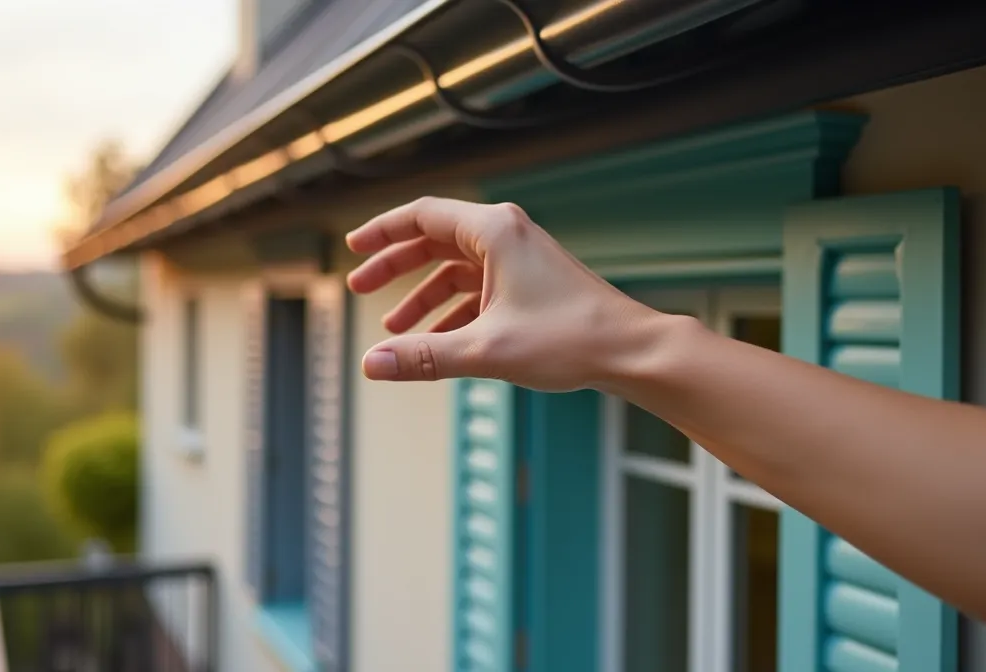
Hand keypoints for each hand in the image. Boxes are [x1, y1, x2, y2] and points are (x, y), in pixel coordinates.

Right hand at [345, 197, 673, 391]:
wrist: (631, 351)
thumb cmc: (571, 339)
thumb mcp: (486, 350)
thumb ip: (424, 356)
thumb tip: (372, 364)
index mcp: (494, 231)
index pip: (422, 215)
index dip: (382, 231)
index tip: (354, 248)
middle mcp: (506, 236)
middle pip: (434, 240)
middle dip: (395, 265)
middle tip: (360, 287)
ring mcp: (520, 259)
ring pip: (455, 269)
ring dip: (423, 296)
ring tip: (395, 329)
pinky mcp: (531, 284)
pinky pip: (477, 289)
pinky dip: (452, 311)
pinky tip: (436, 342)